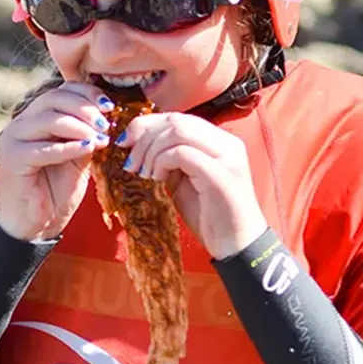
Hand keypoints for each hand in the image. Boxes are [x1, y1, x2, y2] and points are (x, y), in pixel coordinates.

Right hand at [0, 81, 113, 241]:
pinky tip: (88, 149)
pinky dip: (68, 147)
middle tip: (106, 124)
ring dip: (79, 127)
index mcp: (35, 118)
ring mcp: (12, 139)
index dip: (85, 93)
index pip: (60, 92)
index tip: (108, 106)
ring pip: (49, 120)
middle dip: (85, 109)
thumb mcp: (77, 159)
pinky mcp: (11, 159)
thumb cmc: (54, 192)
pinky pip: (43, 148)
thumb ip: (86, 136)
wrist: (34, 226)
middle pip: (53, 100)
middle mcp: (21, 124)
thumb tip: (107, 118)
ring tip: (99, 139)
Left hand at [116, 112, 268, 259]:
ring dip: (151, 150)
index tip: (126, 142)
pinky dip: (162, 162)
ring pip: (178, 131)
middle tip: (130, 161)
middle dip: (145, 136)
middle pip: (176, 120)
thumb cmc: (210, 216)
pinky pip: (181, 153)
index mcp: (219, 141)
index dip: (147, 125)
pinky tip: (157, 179)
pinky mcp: (219, 172)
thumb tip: (141, 147)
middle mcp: (226, 142)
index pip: (178, 118)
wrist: (236, 244)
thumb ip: (170, 160)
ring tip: (144, 172)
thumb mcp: (184, 181)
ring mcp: (226, 155)